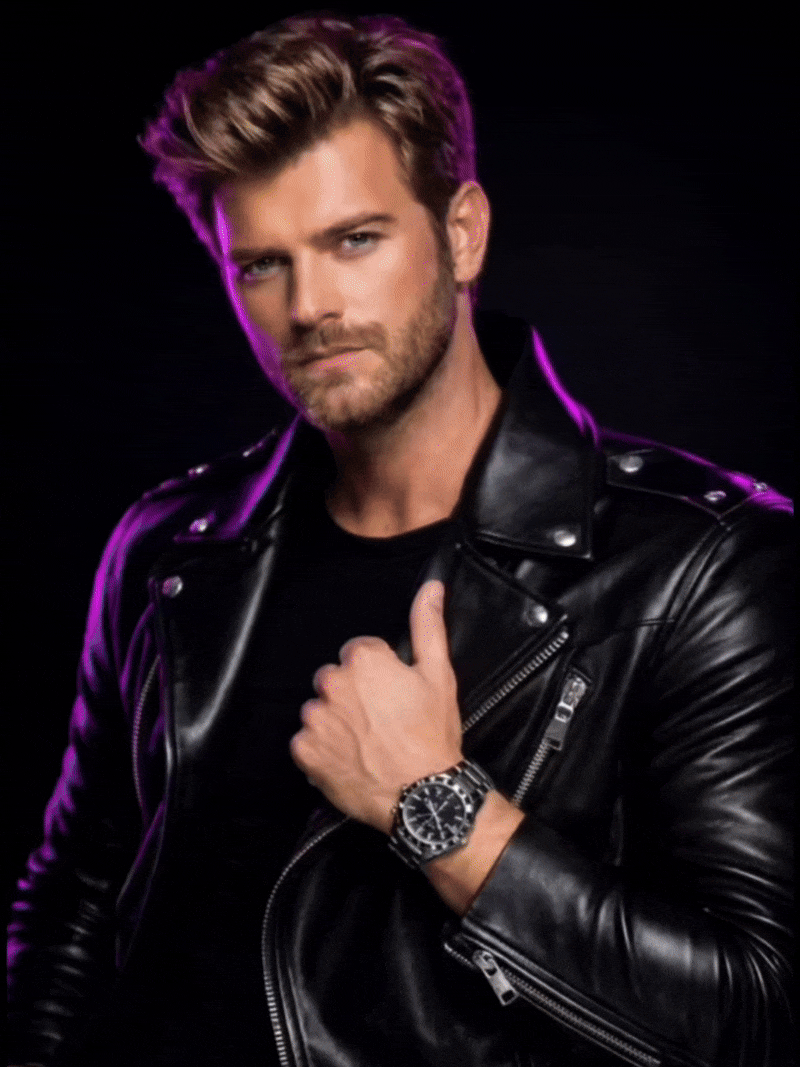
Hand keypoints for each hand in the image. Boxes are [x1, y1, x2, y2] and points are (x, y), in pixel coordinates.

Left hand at [290, 580, 462, 833]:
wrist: (423, 795)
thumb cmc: (432, 735)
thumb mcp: (439, 675)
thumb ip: (428, 625)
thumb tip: (431, 587)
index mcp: (362, 661)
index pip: (359, 653)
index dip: (378, 674)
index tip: (393, 695)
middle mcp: (332, 684)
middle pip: (335, 679)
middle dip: (352, 694)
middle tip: (380, 720)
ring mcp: (316, 719)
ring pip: (319, 709)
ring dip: (335, 720)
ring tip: (365, 741)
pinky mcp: (305, 751)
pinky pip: (306, 741)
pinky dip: (322, 749)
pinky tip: (349, 758)